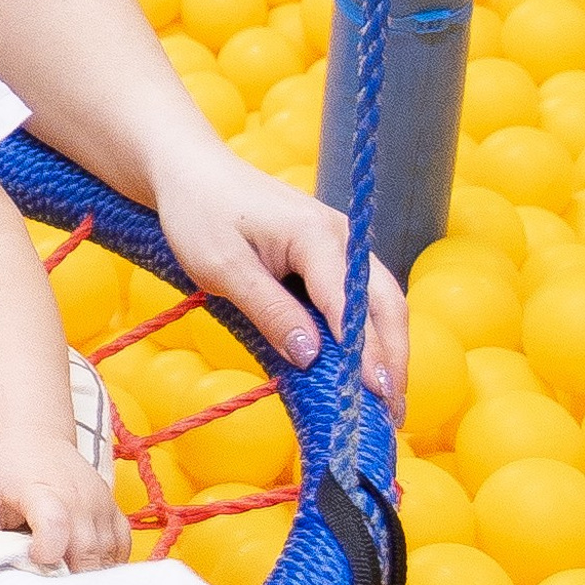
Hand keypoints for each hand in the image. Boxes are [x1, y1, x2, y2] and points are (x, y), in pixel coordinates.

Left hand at [0, 429, 126, 569]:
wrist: (33, 433)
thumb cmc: (6, 467)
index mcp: (41, 492)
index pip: (54, 525)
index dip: (46, 552)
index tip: (33, 558)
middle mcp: (78, 498)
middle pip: (85, 553)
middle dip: (67, 577)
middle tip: (47, 578)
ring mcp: (100, 503)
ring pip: (106, 556)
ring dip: (87, 573)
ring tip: (63, 570)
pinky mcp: (114, 507)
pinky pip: (123, 547)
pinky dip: (108, 562)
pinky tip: (85, 562)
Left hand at [153, 156, 407, 418]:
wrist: (191, 170)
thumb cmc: (199, 214)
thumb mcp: (221, 266)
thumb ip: (268, 310)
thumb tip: (312, 357)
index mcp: (316, 236)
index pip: (349, 304)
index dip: (365, 353)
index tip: (375, 396)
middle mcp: (342, 236)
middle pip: (385, 304)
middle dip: (393, 359)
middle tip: (391, 414)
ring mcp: (341, 243)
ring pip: (381, 301)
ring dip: (389, 349)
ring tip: (389, 402)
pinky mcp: (331, 253)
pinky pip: (362, 296)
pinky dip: (371, 332)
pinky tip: (366, 366)